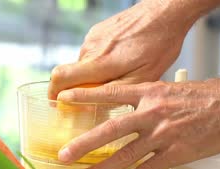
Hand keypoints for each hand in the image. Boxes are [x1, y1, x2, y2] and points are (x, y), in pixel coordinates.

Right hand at [48, 0, 197, 98]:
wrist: (165, 13)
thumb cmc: (159, 45)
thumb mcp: (142, 78)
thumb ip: (111, 93)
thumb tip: (87, 104)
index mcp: (100, 62)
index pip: (60, 78)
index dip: (54, 93)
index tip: (57, 104)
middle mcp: (92, 48)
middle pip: (71, 74)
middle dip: (79, 88)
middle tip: (97, 96)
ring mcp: (93, 37)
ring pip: (82, 64)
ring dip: (92, 75)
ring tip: (118, 74)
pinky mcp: (98, 31)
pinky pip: (91, 53)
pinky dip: (99, 62)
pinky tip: (120, 61)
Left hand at [56, 80, 219, 168]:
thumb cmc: (206, 96)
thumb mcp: (172, 89)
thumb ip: (148, 99)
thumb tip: (127, 110)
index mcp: (150, 92)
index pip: (111, 92)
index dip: (86, 95)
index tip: (64, 97)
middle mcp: (152, 113)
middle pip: (110, 130)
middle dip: (84, 144)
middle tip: (64, 155)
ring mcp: (163, 135)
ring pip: (126, 155)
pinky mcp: (177, 154)